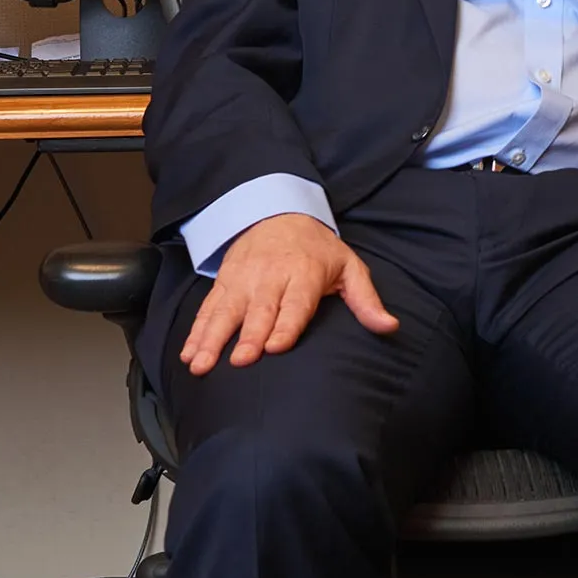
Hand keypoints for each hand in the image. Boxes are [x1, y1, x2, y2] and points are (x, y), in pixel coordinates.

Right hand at [180, 213, 397, 375]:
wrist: (278, 212)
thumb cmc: (318, 249)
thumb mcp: (348, 266)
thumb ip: (366, 300)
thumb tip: (388, 326)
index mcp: (304, 275)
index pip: (295, 304)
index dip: (286, 326)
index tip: (276, 348)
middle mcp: (270, 277)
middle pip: (259, 310)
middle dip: (249, 336)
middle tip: (241, 361)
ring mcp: (243, 280)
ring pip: (226, 312)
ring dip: (212, 339)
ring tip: (200, 364)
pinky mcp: (224, 283)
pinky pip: (208, 309)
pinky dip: (196, 331)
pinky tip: (188, 354)